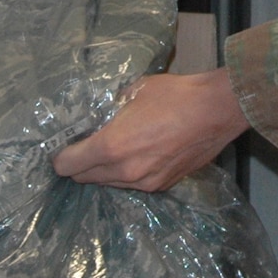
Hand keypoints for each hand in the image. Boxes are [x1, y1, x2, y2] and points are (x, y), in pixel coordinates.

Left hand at [53, 71, 251, 191]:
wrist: (217, 110)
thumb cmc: (175, 95)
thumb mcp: (133, 92)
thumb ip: (111, 109)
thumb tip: (100, 115)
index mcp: (112, 146)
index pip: (68, 165)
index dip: (60, 156)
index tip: (63, 148)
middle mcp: (125, 172)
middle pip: (85, 178)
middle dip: (80, 164)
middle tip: (84, 147)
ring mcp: (145, 183)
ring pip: (109, 183)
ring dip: (104, 170)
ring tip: (114, 150)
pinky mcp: (162, 186)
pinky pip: (133, 184)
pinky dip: (128, 173)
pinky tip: (138, 155)